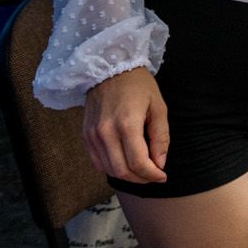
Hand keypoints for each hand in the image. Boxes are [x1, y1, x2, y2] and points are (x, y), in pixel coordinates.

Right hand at [82, 67, 168, 183]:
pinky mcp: (85, 135)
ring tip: (142, 171)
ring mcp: (92, 135)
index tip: (162, 176)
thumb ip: (160, 137)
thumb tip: (160, 163)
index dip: (152, 175)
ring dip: (127, 176)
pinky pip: (97, 162)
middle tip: (154, 175)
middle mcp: (106, 132)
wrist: (109, 68)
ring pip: (108, 169)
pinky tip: (125, 163)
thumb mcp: (158, 107)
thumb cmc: (138, 85)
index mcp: (127, 123)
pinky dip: (112, 168)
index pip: (138, 162)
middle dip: (141, 179)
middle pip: (122, 171)